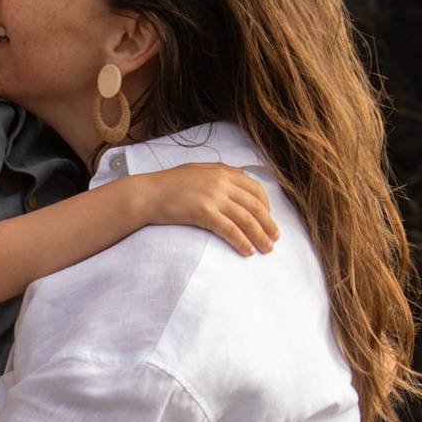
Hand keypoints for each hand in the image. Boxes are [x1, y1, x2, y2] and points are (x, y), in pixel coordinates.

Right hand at [136, 164, 276, 257]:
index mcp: (223, 172)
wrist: (147, 194)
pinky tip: (247, 251)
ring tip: (266, 249)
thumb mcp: (198, 170)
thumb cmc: (169, 184)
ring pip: (246, 219)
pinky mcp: (203, 212)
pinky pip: (230, 229)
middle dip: (268, 224)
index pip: (255, 189)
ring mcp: (213, 197)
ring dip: (260, 236)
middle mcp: (221, 182)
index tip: (268, 220)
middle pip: (255, 206)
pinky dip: (241, 241)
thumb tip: (241, 174)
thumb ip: (221, 171)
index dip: (266, 206)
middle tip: (275, 239)